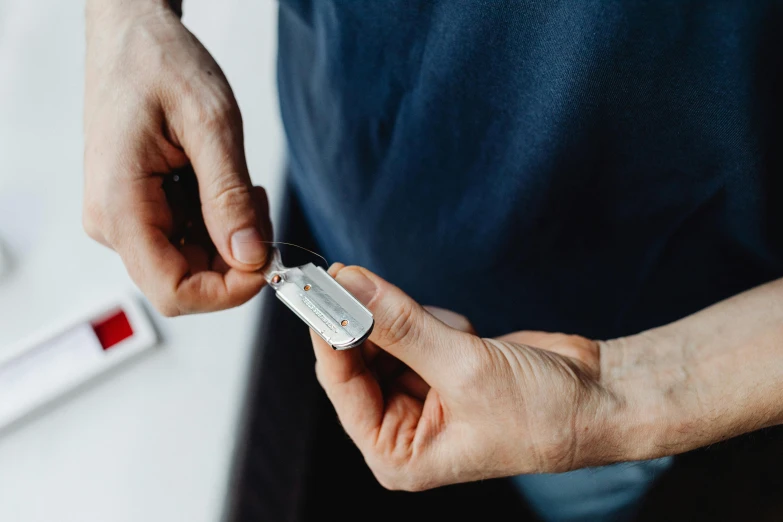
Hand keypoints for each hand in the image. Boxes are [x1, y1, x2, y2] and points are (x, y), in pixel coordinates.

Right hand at [83, 0, 269, 315]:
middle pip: (186, 281)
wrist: (132, 34)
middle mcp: (115, 222)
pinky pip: (186, 239)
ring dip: (231, 238)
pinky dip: (220, 223)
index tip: (267, 261)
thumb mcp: (209, 123)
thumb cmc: (158, 62)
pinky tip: (226, 187)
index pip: (174, 291)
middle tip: (261, 208)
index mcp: (120, 206)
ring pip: (191, 263)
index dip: (228, 291)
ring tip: (244, 187)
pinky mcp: (140, 209)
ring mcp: (126, 217)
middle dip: (237, 258)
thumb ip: (229, 196)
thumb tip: (250, 255)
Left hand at [310, 264, 624, 490]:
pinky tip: (469, 334)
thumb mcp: (464, 368)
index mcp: (396, 453)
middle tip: (362, 277)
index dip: (329, 331)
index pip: (340, 384)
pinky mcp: (437, 365)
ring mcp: (419, 394)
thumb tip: (350, 287)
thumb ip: (401, 325)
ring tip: (457, 333)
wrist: (599, 397)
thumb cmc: (542, 412)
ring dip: (414, 320)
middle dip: (371, 321)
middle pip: (356, 357)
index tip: (322, 284)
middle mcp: (401, 427)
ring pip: (383, 335)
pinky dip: (435, 319)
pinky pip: (411, 327)